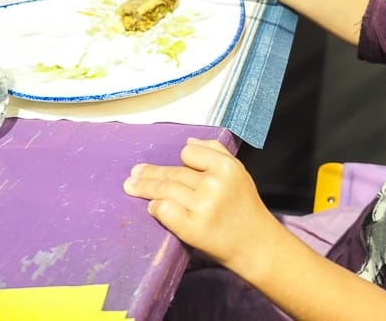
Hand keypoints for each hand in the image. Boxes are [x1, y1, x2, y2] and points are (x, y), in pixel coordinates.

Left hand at [123, 138, 274, 266]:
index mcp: (226, 167)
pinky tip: (152, 207)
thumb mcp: (238, 173)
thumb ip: (216, 152)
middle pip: (173, 173)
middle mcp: (214, 184)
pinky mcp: (192, 228)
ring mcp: (202, 206)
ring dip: (144, 188)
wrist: (254, 244)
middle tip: (134, 173)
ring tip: (131, 186)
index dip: (183, 160)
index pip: (189, 154)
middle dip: (149, 173)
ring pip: (165, 190)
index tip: (177, 166)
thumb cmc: (244, 207)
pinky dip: (156, 208)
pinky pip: (165, 210)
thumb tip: (188, 143)